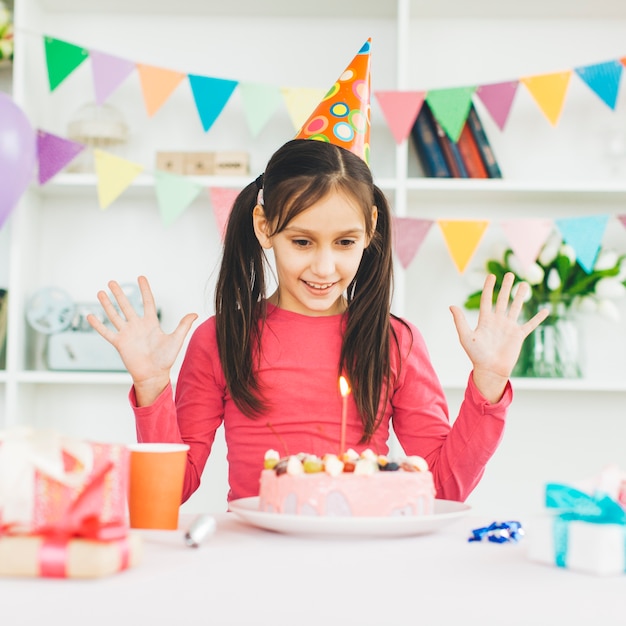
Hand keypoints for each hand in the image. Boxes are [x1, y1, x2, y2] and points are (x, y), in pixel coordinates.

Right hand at [86, 276, 197, 405]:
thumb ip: (183, 326)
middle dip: (119, 294)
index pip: (147, 302)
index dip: (144, 290)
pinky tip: (90, 315)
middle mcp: (137, 326)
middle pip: (126, 306)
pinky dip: (98, 325)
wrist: (154, 375)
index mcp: (151, 323)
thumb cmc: (166, 359)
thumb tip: (195, 313)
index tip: (140, 277)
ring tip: (100, 292)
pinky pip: (106, 332)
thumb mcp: (176, 339)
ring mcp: (127, 334)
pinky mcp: (119, 343)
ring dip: (107, 304)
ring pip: (114, 315)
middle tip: (112, 282)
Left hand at [449, 272, 548, 402]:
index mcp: (485, 320)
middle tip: (510, 274)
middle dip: (506, 287)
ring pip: (516, 308)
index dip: (489, 287)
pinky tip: (545, 310)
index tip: (491, 275)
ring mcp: (509, 327)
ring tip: (524, 284)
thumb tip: (451, 306)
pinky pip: (530, 325)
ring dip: (520, 296)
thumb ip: (460, 321)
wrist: (490, 370)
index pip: (487, 300)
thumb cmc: (476, 355)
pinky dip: (538, 318)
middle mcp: (497, 321)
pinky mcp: (518, 335)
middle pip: (502, 300)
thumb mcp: (466, 336)